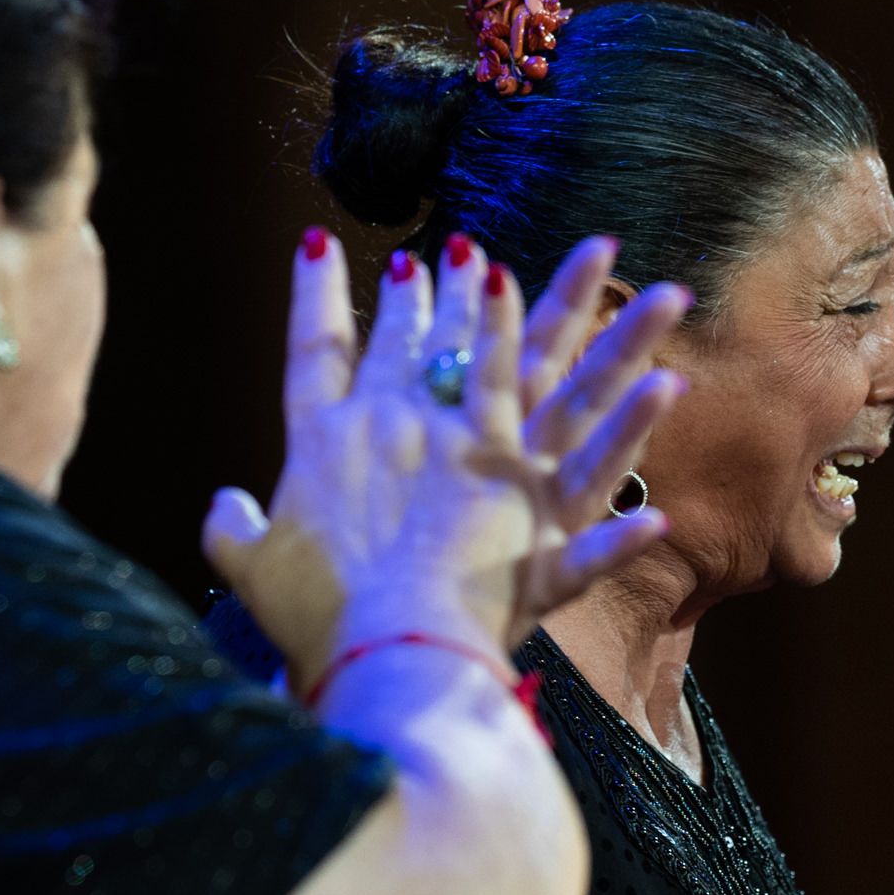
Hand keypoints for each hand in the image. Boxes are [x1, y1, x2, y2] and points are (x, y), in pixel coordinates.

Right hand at [203, 232, 686, 679]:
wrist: (385, 650)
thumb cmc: (313, 616)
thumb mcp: (250, 568)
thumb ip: (233, 529)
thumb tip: (223, 505)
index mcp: (331, 439)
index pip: (319, 349)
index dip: (317, 294)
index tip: (316, 243)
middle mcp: (411, 428)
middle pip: (432, 341)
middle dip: (443, 291)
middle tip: (459, 250)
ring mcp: (482, 459)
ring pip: (538, 368)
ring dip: (576, 309)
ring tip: (605, 253)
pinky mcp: (540, 504)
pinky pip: (596, 461)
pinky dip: (632, 427)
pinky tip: (670, 388)